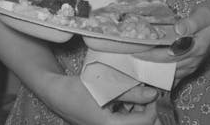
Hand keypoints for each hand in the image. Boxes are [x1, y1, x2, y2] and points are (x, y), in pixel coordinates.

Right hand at [39, 74, 159, 124]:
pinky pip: (122, 120)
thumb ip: (131, 92)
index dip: (152, 106)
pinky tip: (121, 97)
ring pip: (132, 121)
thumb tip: (153, 94)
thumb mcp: (105, 87)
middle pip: (140, 123)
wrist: (56, 93)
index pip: (145, 121)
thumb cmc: (76, 90)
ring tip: (131, 91)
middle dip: (145, 107)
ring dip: (136, 108)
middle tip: (144, 91)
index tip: (153, 91)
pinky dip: (126, 109)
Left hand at [132, 1, 209, 81]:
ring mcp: (190, 65)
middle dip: (145, 61)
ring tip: (131, 62)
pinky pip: (172, 76)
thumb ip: (193, 22)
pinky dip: (159, 75)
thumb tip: (179, 29)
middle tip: (126, 54)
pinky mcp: (188, 67)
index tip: (134, 49)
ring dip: (150, 68)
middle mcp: (192, 60)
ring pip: (167, 72)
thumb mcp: (206, 14)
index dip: (150, 53)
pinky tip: (144, 72)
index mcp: (195, 47)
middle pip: (165, 64)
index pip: (168, 53)